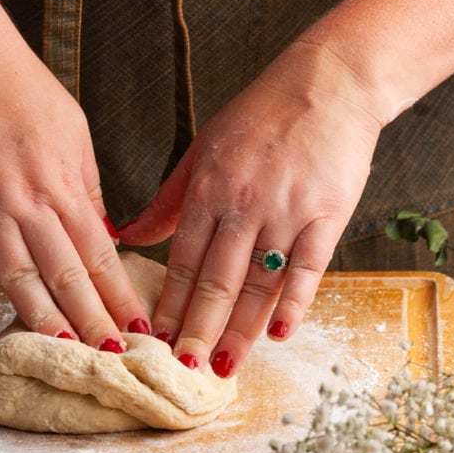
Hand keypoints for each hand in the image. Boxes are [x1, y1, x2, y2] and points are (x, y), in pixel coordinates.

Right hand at [0, 3, 149, 343]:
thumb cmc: (23, 90)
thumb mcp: (73, 131)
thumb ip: (86, 187)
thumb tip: (105, 235)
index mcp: (64, 181)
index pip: (101, 254)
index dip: (121, 296)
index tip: (141, 330)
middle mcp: (28, 198)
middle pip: (66, 274)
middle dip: (93, 322)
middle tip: (112, 360)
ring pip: (17, 274)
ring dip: (43, 319)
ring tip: (64, 354)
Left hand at [119, 40, 382, 374]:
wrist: (327, 83)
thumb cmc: (260, 117)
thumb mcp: (203, 151)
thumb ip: (168, 200)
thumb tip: (125, 235)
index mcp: (208, 188)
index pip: (182, 259)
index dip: (169, 304)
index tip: (154, 339)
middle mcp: (242, 203)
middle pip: (215, 279)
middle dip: (196, 329)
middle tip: (181, 369)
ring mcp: (286, 210)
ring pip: (256, 282)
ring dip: (239, 329)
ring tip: (223, 366)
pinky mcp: (327, 214)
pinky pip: (308, 267)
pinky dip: (294, 303)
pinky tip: (279, 334)